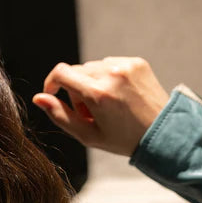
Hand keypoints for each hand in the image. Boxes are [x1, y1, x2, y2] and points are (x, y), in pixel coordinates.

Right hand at [33, 57, 169, 156]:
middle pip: (77, 72)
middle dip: (77, 90)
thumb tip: (39, 98)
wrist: (163, 134)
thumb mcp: (88, 135)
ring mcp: (126, 66)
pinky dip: (110, 78)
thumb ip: (61, 116)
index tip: (52, 93)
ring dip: (93, 83)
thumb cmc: (123, 140)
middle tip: (91, 113)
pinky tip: (120, 97)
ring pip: (94, 67)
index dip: (52, 82)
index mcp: (98, 94)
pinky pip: (111, 64)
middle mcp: (111, 74)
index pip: (62, 73)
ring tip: (108, 106)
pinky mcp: (137, 62)